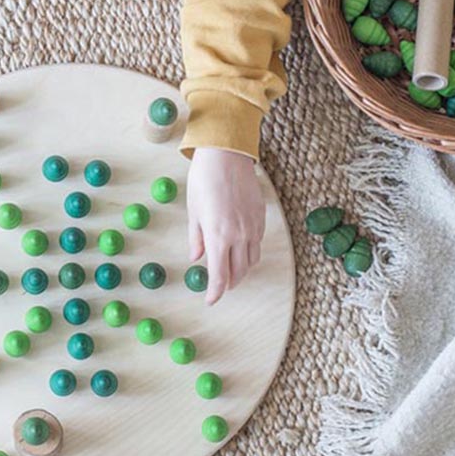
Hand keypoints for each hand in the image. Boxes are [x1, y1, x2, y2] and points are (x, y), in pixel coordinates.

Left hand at [186, 147, 266, 303]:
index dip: (215, 292)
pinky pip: (258, 242)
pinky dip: (249, 251)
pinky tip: (240, 248)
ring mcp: (253, 226)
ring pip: (251, 260)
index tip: (210, 300)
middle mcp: (239, 235)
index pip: (220, 276)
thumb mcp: (194, 211)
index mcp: (219, 235)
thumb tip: (196, 258)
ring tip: (231, 270)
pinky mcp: (261, 216)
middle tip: (219, 285)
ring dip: (241, 270)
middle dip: (229, 283)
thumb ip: (197, 238)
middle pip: (238, 272)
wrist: (226, 155)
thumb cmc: (204, 180)